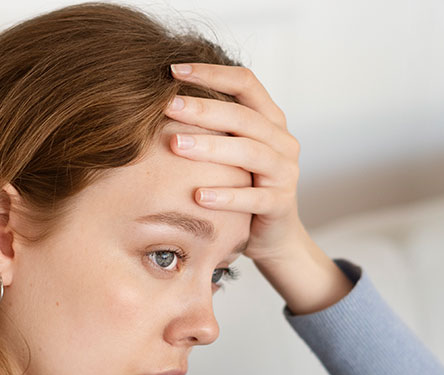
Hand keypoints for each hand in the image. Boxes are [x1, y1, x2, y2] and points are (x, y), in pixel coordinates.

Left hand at [166, 63, 350, 314]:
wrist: (273, 235)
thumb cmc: (243, 185)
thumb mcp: (230, 151)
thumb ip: (211, 126)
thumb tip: (158, 98)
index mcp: (270, 120)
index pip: (245, 82)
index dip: (211, 73)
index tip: (173, 70)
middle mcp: (282, 141)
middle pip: (244, 117)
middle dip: (204, 109)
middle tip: (167, 106)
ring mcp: (285, 173)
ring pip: (251, 153)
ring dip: (211, 148)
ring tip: (176, 146)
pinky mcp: (281, 205)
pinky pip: (253, 198)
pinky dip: (226, 196)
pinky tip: (198, 196)